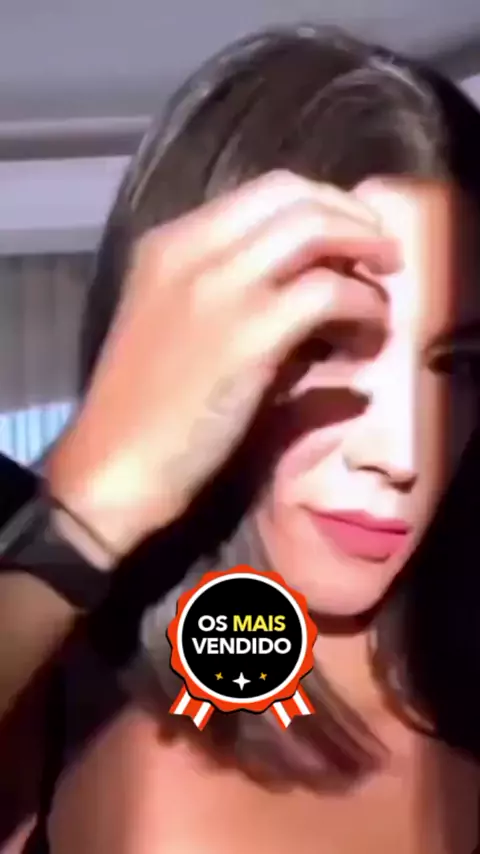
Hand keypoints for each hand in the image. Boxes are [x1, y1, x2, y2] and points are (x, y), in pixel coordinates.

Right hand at [47, 171, 397, 560]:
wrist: (115, 464)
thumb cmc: (147, 408)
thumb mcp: (176, 325)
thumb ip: (228, 292)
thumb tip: (304, 283)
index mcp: (169, 244)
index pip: (262, 192)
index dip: (321, 204)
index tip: (349, 233)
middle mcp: (191, 249)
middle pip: (292, 194)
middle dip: (350, 214)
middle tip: (381, 250)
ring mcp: (219, 286)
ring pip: (313, 228)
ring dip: (363, 249)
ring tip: (385, 282)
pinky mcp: (249, 333)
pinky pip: (327, 292)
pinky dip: (362, 305)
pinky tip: (368, 332)